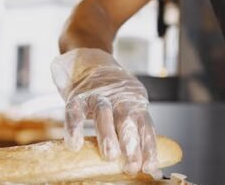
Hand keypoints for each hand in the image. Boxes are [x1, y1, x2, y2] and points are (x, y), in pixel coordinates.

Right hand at [51, 48, 160, 178]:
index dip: (148, 148)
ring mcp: (97, 95)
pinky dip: (74, 127)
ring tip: (110, 156)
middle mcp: (118, 97)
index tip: (150, 168)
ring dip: (108, 135)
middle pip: (127, 121)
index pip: (145, 126)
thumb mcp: (125, 103)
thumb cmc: (108, 90)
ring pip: (104, 114)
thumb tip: (144, 165)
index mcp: (134, 102)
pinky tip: (74, 143)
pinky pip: (74, 111)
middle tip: (132, 165)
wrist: (87, 56)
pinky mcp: (77, 94)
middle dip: (131, 145)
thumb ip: (132, 128)